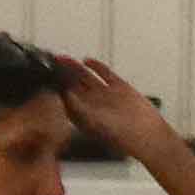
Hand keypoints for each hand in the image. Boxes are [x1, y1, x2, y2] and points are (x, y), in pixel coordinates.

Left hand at [58, 54, 189, 165]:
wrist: (147, 135)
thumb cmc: (120, 136)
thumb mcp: (93, 122)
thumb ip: (79, 109)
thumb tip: (65, 96)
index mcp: (81, 115)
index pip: (64, 97)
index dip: (56, 86)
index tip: (47, 76)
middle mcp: (91, 105)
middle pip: (73, 85)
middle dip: (62, 74)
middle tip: (52, 62)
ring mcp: (104, 95)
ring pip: (86, 78)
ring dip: (75, 68)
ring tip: (64, 59)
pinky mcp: (119, 88)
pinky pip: (105, 74)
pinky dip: (96, 67)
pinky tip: (87, 60)